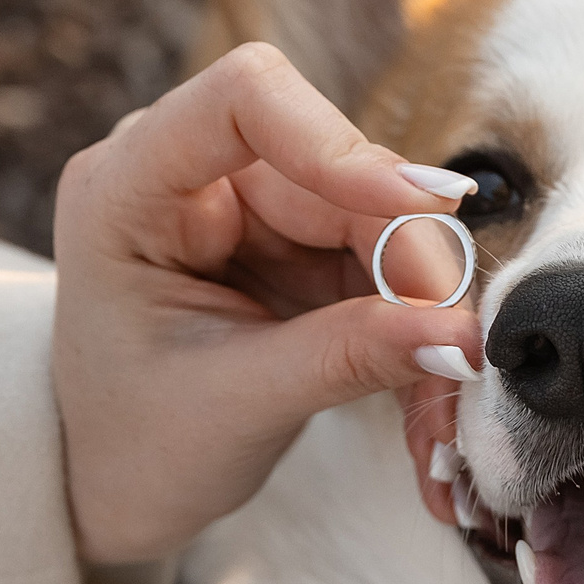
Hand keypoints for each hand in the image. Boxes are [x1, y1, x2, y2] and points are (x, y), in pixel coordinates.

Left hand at [52, 42, 481, 564]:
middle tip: (454, 359)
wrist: (123, 483)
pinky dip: (419, 333)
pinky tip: (427, 406)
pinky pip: (392, 265)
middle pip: (342, 175)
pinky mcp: (303, 244)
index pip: (243, 100)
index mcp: (130, 188)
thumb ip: (346, 357)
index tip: (418, 208)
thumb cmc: (138, 440)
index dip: (337, 144)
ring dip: (427, 314)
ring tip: (439, 414)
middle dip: (410, 267)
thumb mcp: (237, 404)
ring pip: (386, 220)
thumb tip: (460, 333)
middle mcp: (196, 176)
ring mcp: (256, 208)